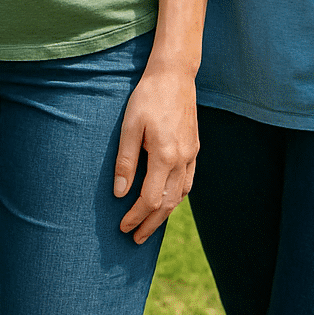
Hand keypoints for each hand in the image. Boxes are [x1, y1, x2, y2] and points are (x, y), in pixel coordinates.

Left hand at [114, 64, 197, 244]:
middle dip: (150, 224)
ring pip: (180, 196)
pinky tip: (167, 201)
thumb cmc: (147, 97)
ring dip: (164, 214)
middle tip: (135, 239)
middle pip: (167, 204)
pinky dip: (176, 197)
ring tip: (149, 225)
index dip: (136, 216)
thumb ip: (125, 161)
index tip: (122, 226)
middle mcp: (182, 160)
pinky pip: (188, 182)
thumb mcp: (129, 126)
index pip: (150, 199)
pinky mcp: (194, 149)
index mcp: (164, 156)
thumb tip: (119, 193)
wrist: (174, 75)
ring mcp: (191, 155)